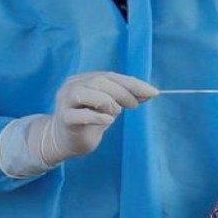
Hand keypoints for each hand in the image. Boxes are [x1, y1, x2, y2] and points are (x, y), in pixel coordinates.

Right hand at [27, 72, 158, 166]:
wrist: (64, 142)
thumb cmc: (89, 121)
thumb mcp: (109, 107)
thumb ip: (125, 98)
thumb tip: (151, 93)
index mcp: (83, 80)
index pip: (110, 76)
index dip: (132, 83)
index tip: (153, 92)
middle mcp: (72, 86)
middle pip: (99, 82)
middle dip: (122, 92)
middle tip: (135, 105)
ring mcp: (65, 102)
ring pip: (84, 93)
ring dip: (107, 101)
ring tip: (117, 112)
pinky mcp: (64, 120)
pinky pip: (79, 115)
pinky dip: (96, 116)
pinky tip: (108, 120)